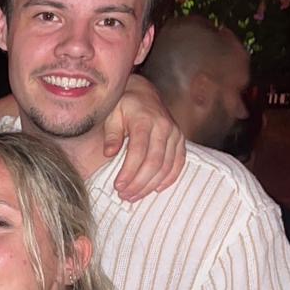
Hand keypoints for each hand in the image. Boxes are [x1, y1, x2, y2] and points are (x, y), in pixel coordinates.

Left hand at [102, 75, 184, 200]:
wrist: (144, 93)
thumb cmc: (124, 106)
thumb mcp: (112, 115)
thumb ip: (111, 134)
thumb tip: (109, 153)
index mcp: (144, 120)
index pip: (138, 152)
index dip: (129, 172)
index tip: (118, 186)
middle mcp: (163, 127)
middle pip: (154, 162)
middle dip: (139, 183)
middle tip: (124, 196)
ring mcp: (175, 134)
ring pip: (166, 166)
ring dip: (150, 185)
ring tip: (134, 196)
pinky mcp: (180, 140)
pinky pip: (179, 163)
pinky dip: (169, 178)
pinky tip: (156, 189)